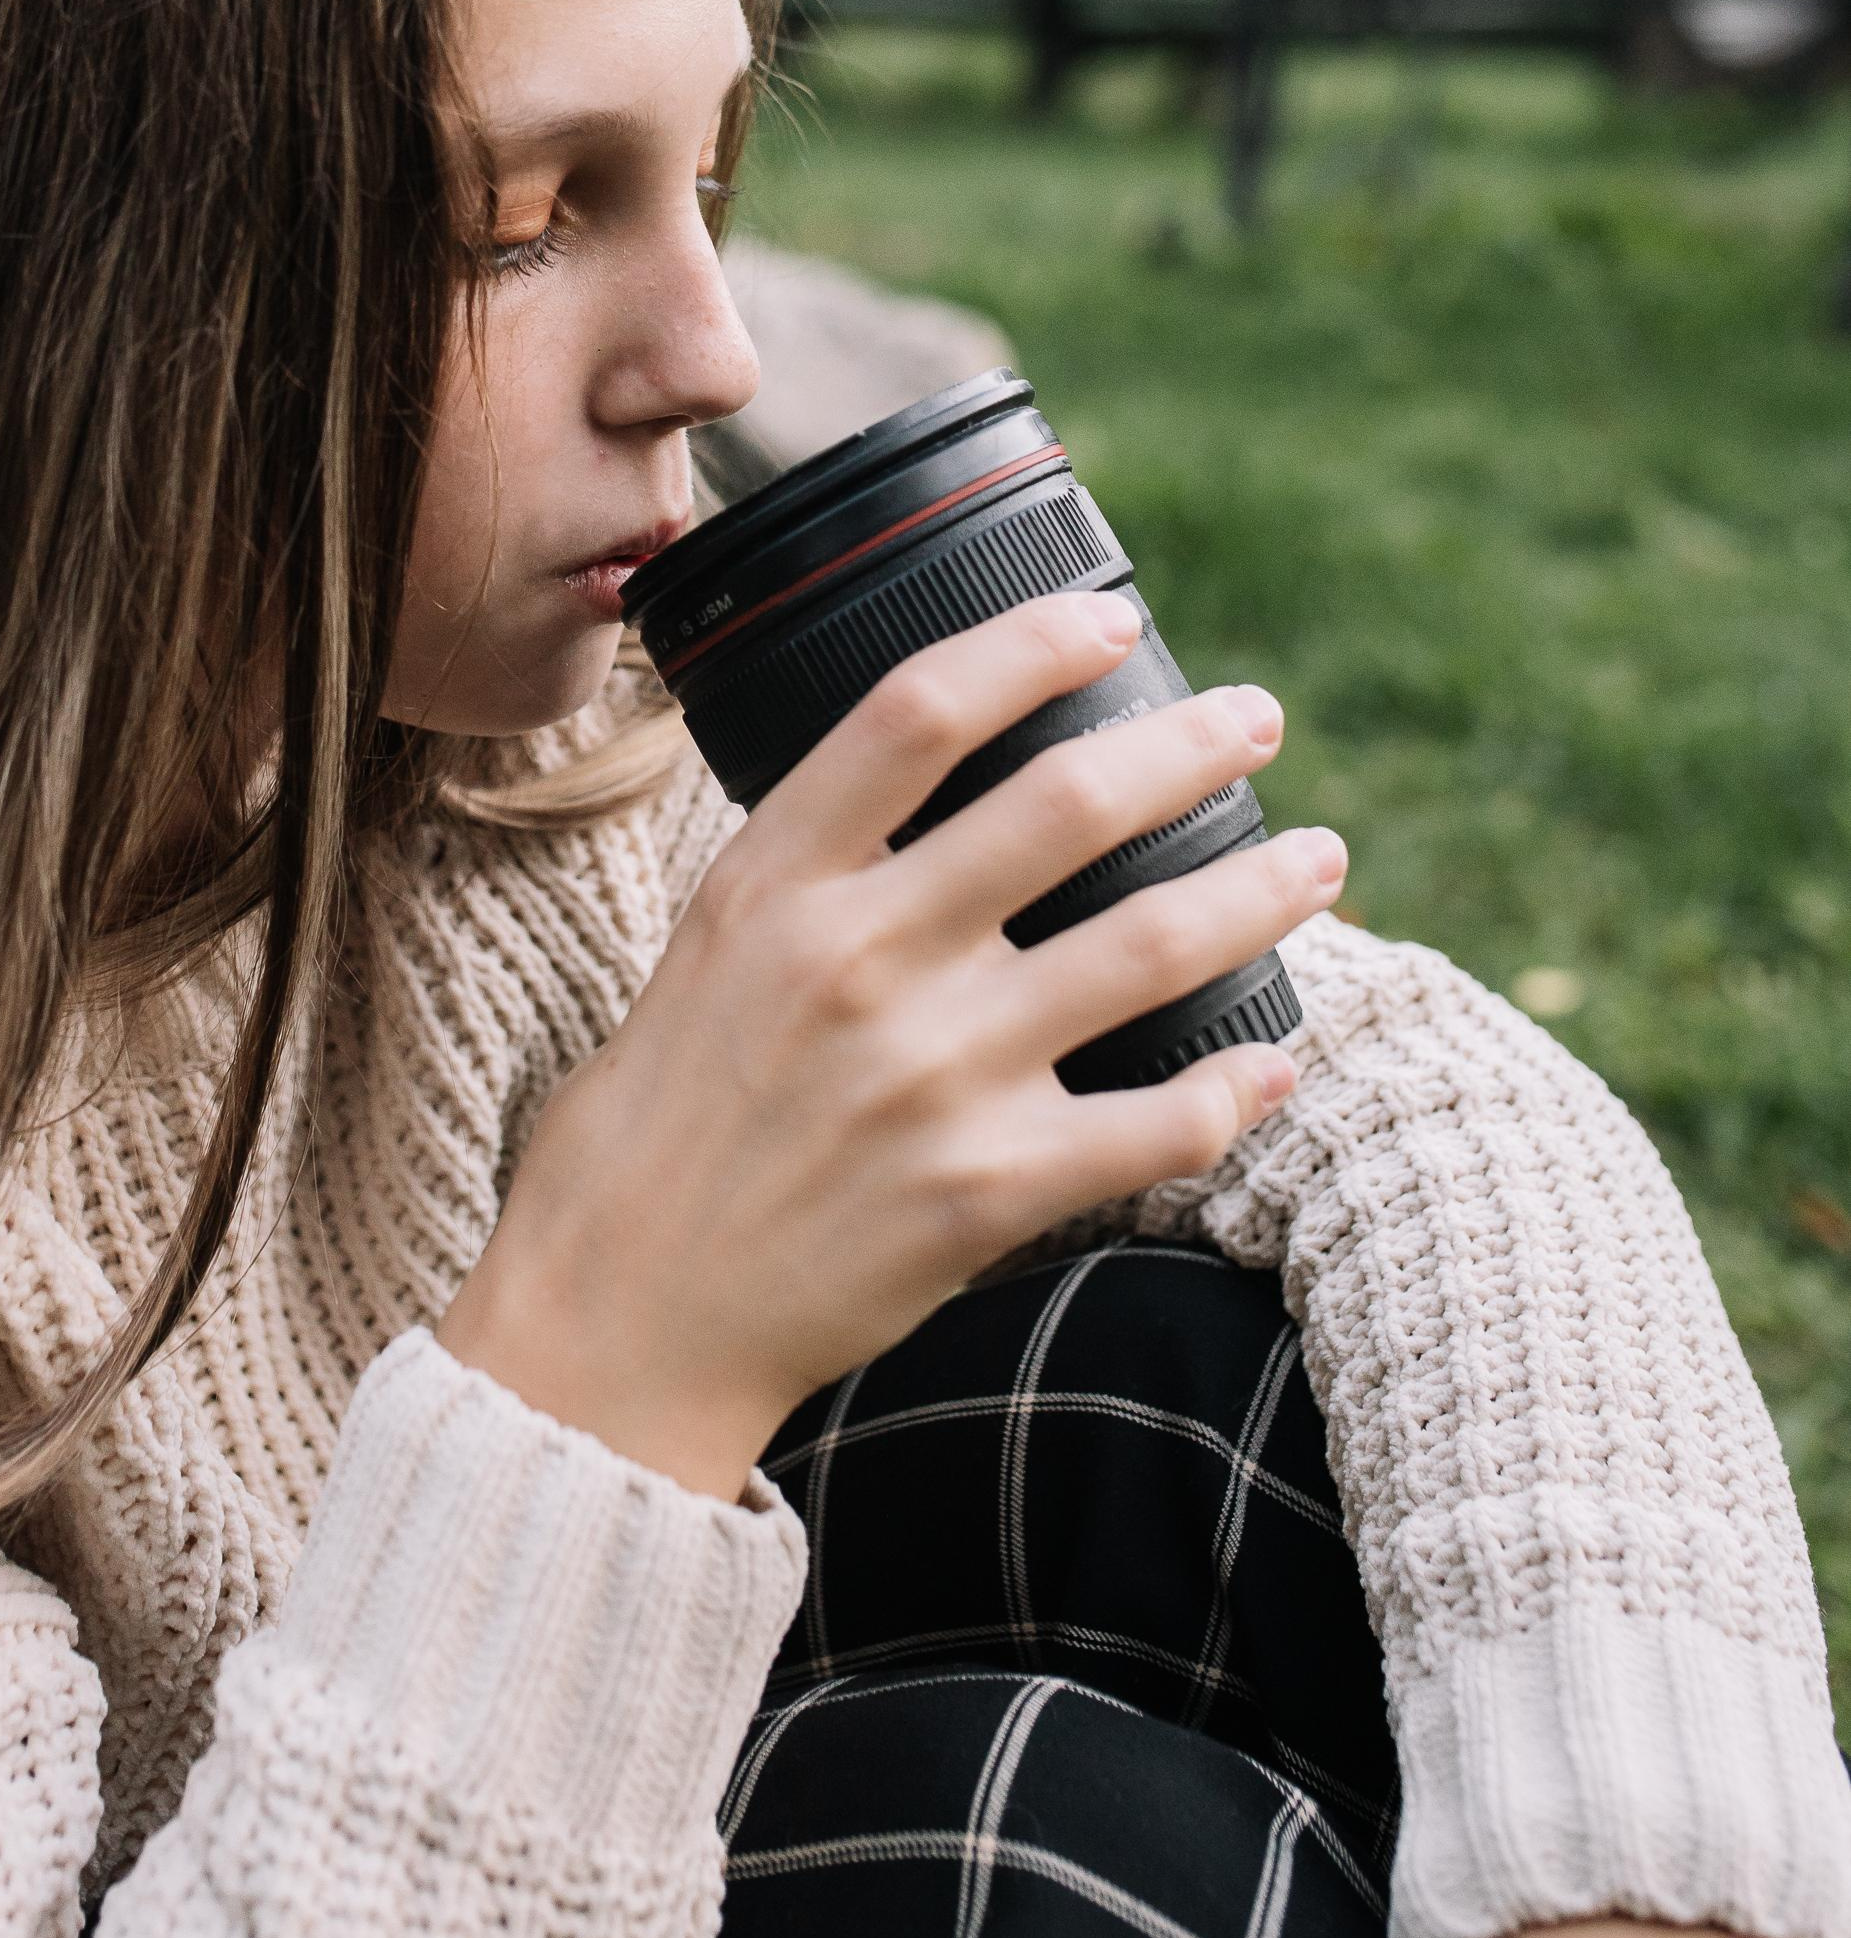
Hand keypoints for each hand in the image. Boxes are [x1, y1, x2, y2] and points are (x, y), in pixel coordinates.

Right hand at [438, 590, 1334, 1497]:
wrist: (620, 1319)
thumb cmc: (659, 1124)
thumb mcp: (708, 948)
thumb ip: (816, 869)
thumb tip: (936, 785)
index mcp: (776, 883)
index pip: (919, 711)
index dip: (1031, 644)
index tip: (1109, 618)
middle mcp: (858, 960)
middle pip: (1064, 803)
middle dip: (1188, 745)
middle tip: (1255, 717)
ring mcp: (929, 1076)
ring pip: (1147, 947)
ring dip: (1257, 890)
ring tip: (1317, 857)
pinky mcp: (982, 1194)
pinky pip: (1154, 1125)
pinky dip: (1235, 1089)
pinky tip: (1278, 1060)